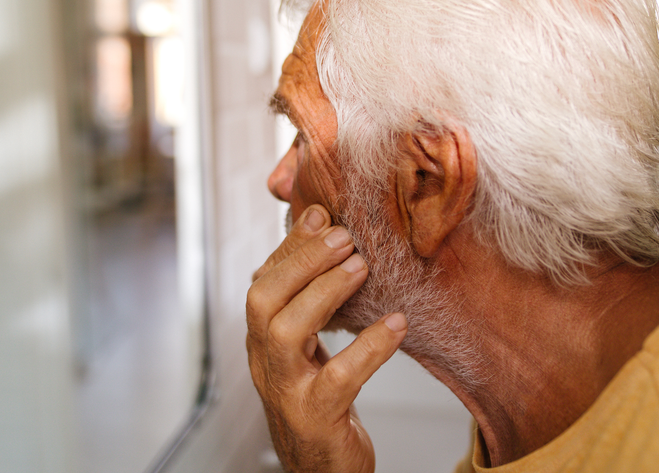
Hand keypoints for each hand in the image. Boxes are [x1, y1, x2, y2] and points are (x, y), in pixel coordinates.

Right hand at [246, 205, 407, 472]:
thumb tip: (331, 242)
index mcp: (262, 341)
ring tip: (361, 268)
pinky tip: (396, 324)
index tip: (319, 212)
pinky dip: (369, 348)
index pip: (262, 282)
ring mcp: (286, 392)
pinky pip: (338, 379)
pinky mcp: (315, 419)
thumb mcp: (309, 351)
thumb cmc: (320, 404)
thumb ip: (313, 304)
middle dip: (300, 261)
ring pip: (285, 333)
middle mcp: (265, 363)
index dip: (289, 246)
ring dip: (324, 293)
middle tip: (343, 236)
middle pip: (262, 301)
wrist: (321, 472)